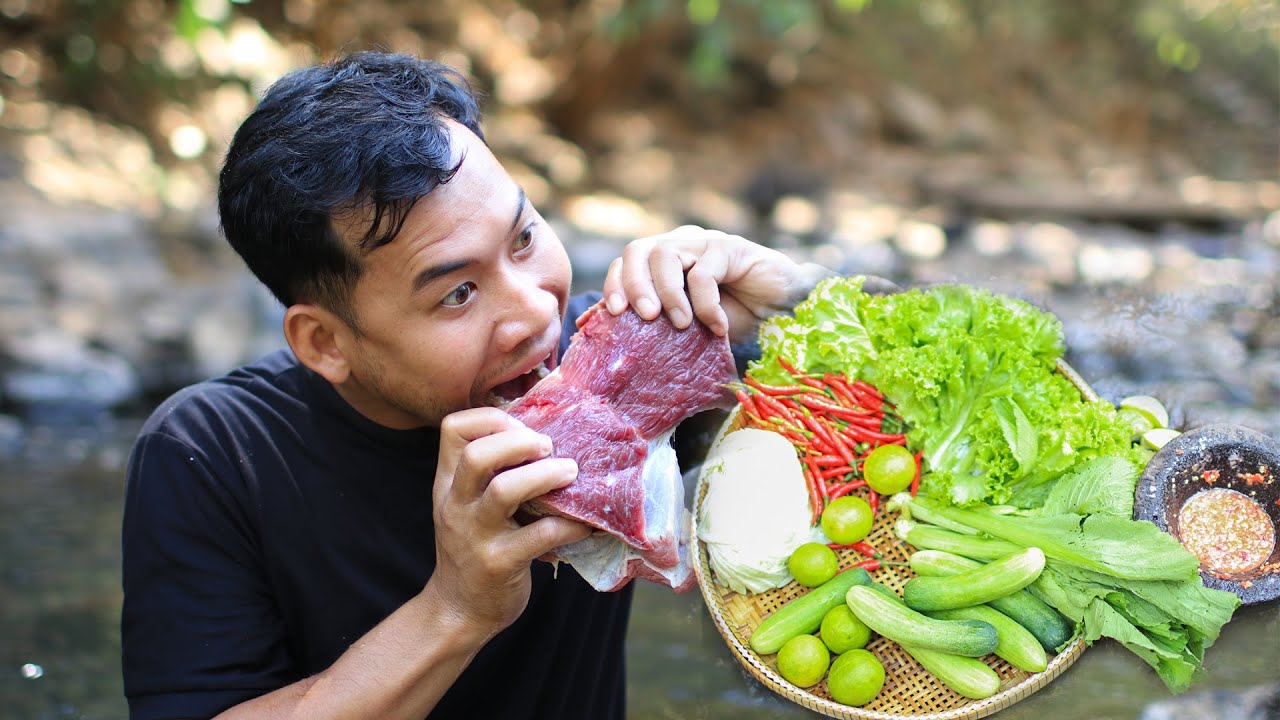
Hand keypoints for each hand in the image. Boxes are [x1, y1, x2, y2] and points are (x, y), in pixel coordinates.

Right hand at [429, 408, 590, 636]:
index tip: (522, 425)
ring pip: (505, 490)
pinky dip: (569, 525)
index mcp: (448, 483)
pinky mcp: (499, 564)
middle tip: (548, 446)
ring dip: (546, 476)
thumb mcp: (467, 505)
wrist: (459, 609)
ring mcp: (476, 535)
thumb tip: (545, 433)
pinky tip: (585, 524)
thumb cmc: (474, 547)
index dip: (491, 417)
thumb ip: (491, 472)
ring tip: (570, 472)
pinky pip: (540, 535)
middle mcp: (456, 505)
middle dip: (519, 441)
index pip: (452, 429)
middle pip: (478, 455)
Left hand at [602, 225, 833, 343]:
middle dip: (634, 285)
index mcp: (666, 261)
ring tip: (680, 324)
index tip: (616, 313)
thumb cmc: (735, 319)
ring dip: (667, 293)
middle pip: (638, 250)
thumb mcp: (691, 326)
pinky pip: (704, 272)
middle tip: (644, 317)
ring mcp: (705, 242)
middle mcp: (682, 244)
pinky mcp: (730, 248)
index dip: (616, 284)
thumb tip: (627, 349)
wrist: (784, 311)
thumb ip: (663, 327)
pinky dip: (705, 304)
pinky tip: (717, 326)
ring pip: (665, 254)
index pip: (627, 261)